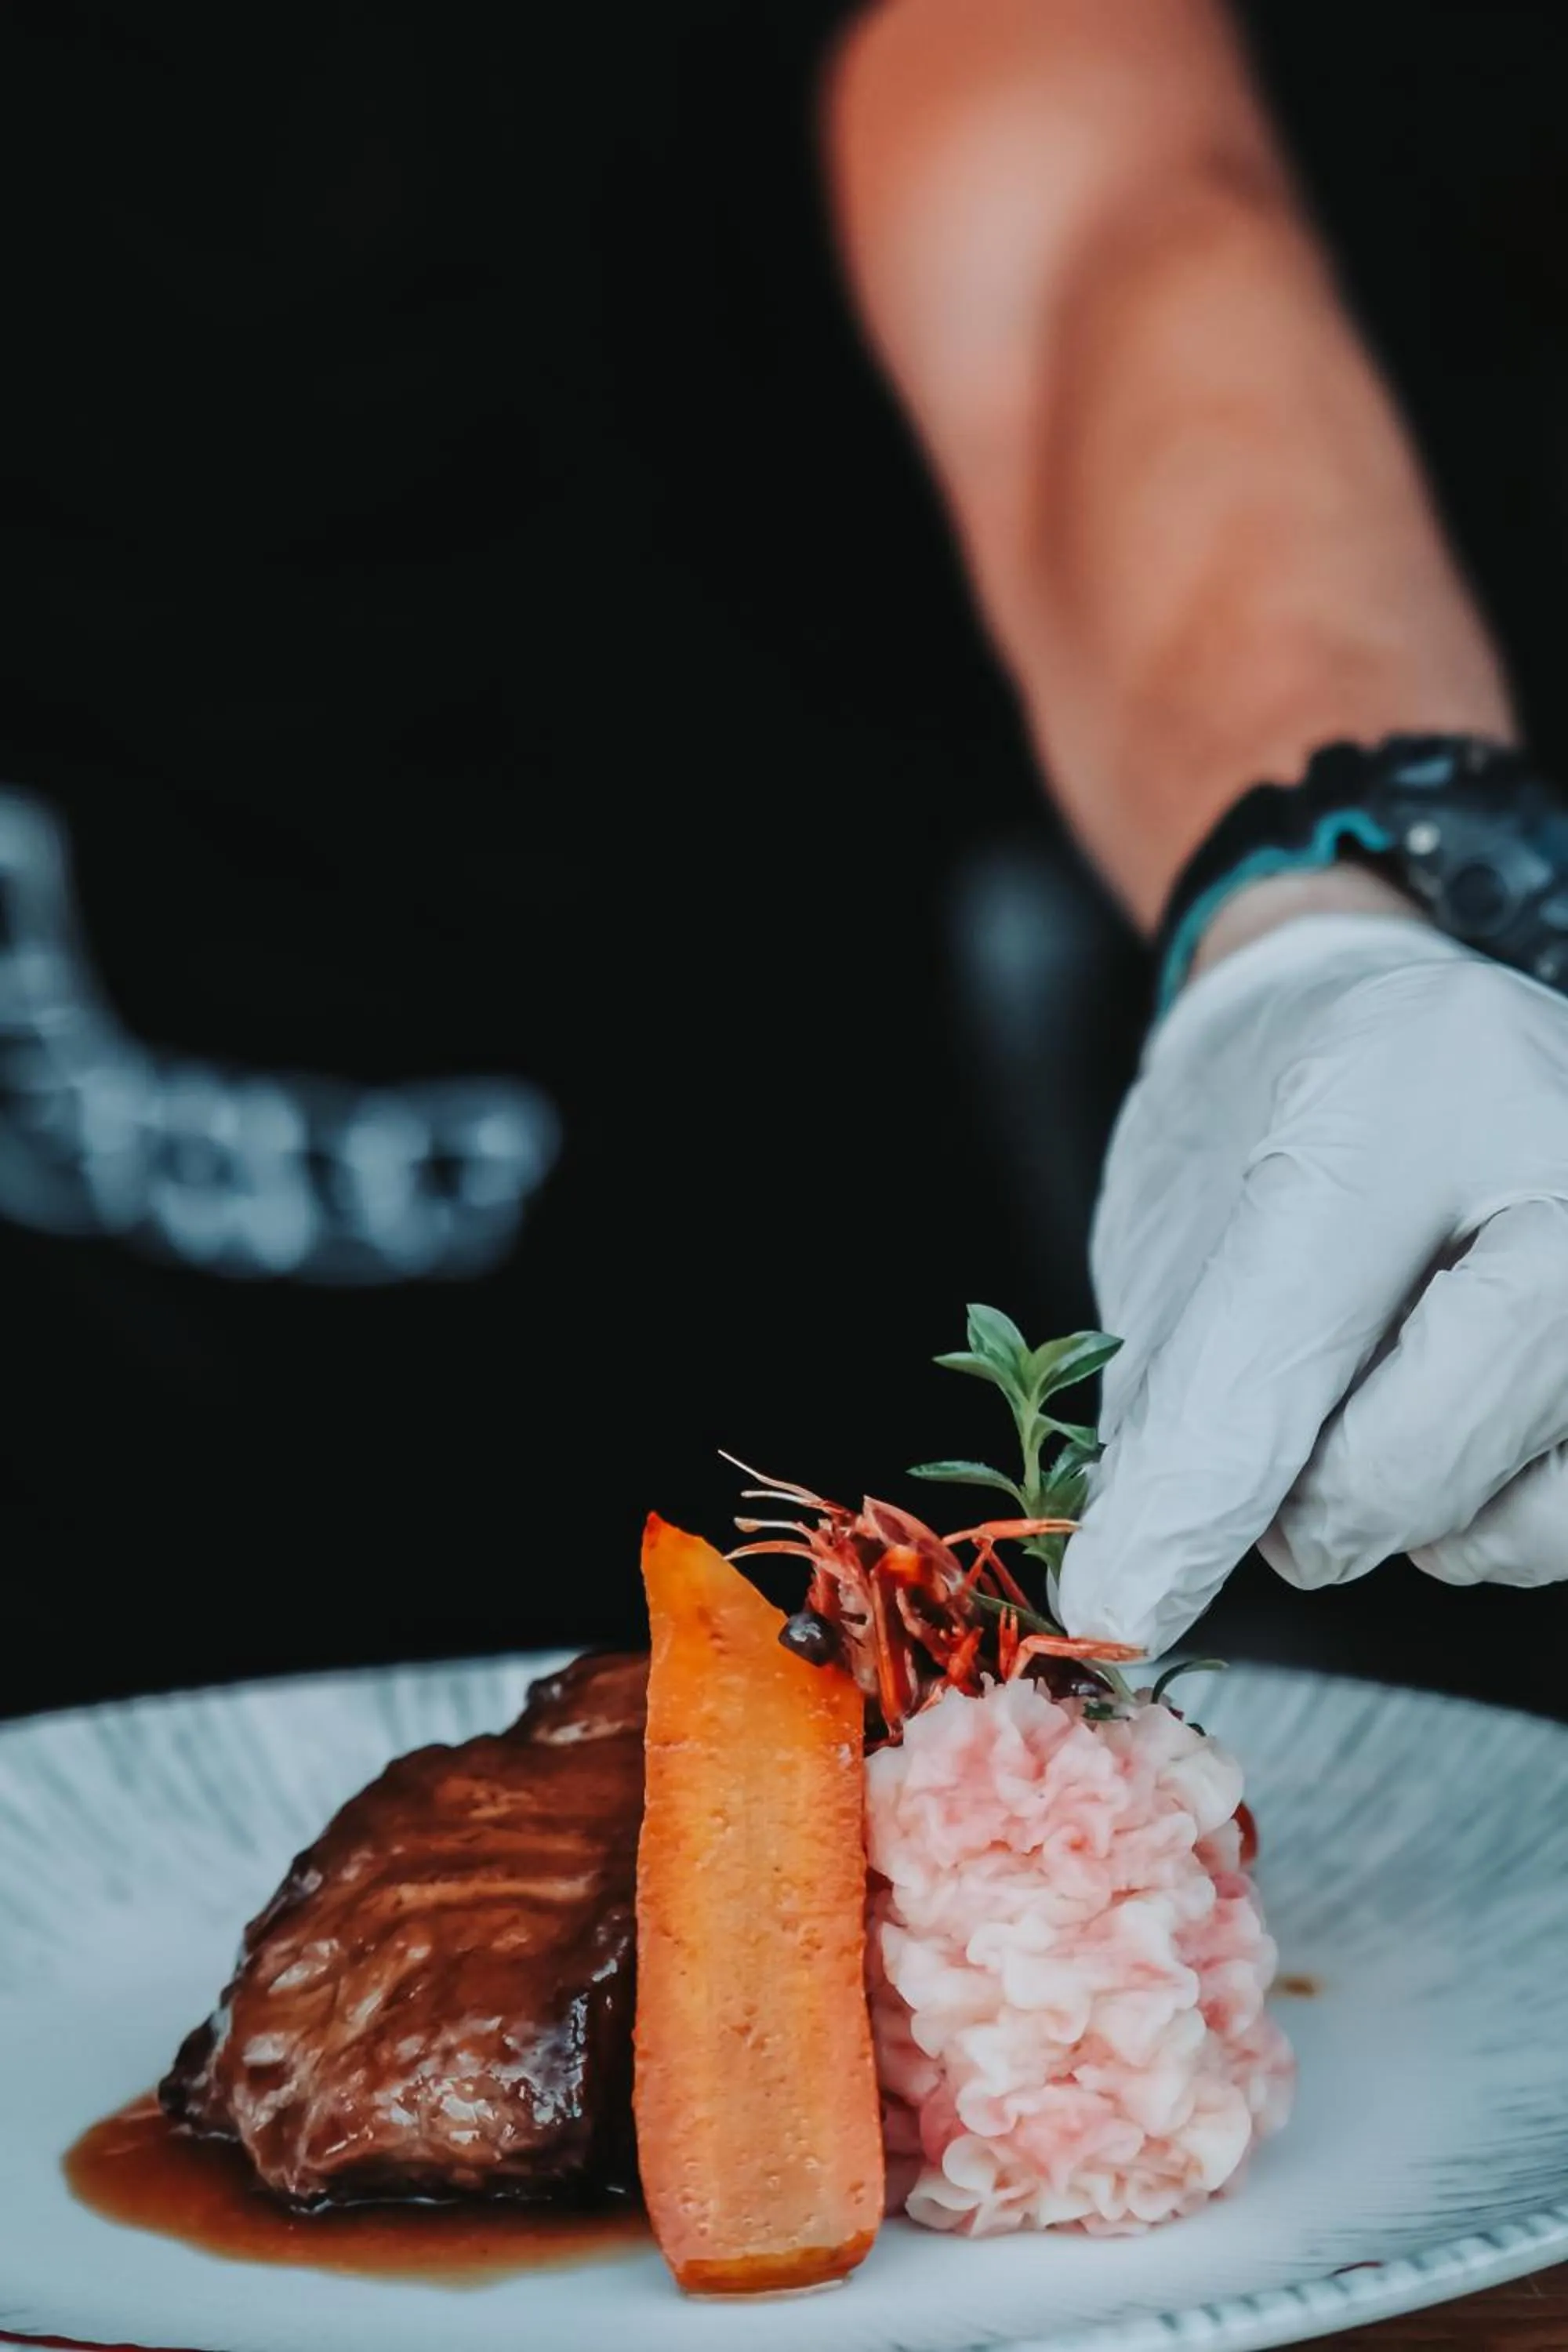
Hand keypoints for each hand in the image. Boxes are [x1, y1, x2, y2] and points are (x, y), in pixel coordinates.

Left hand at [1058, 897, 1567, 1654]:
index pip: (1287, 1338)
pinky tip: (1450, 1447)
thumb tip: (1133, 1587)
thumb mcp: (1195, 1215)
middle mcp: (1564, 1163)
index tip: (1118, 1596)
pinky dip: (1492, 1527)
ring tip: (1360, 1434)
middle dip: (1306, 1509)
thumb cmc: (1286, 1120)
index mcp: (1407, 1084)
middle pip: (1417, 1452)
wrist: (1405, 1038)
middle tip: (1263, 1472)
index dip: (1191, 1491)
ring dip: (1409, 1524)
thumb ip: (1181, 1401)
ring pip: (1521, 1511)